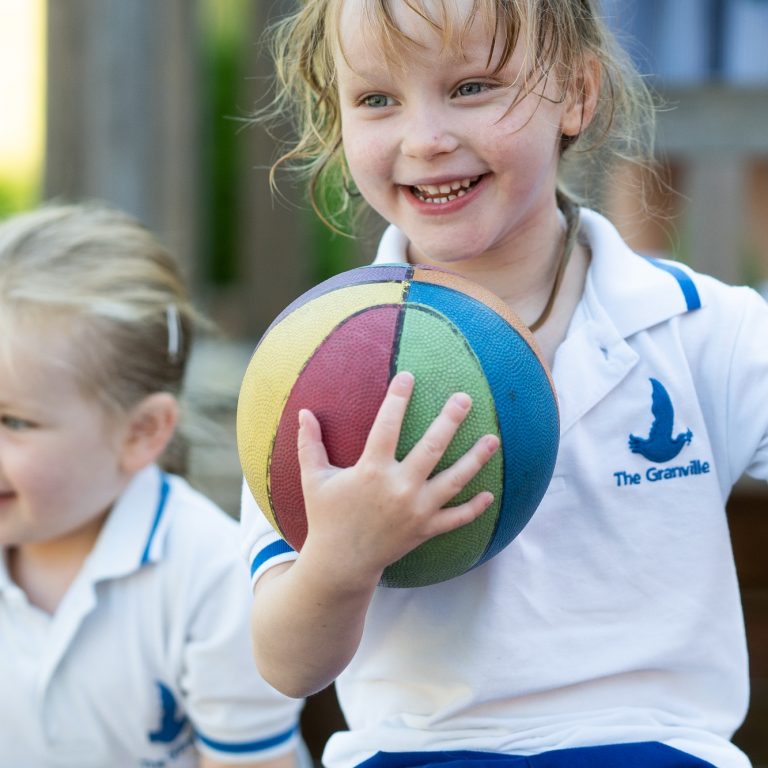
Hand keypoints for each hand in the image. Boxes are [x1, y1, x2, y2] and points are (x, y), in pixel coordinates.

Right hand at [296, 371, 499, 585]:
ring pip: (454, 480)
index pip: (387, 426)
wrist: (341, 564)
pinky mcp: (425, 530)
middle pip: (432, 448)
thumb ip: (309, 445)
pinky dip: (474, 507)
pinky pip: (456, 518)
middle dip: (450, 420)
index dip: (397, 399)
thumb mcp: (314, 479)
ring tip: (493, 439)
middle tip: (464, 399)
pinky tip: (489, 493)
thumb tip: (303, 412)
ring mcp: (416, 510)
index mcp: (372, 471)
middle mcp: (398, 488)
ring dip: (475, 458)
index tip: (408, 377)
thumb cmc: (327, 517)